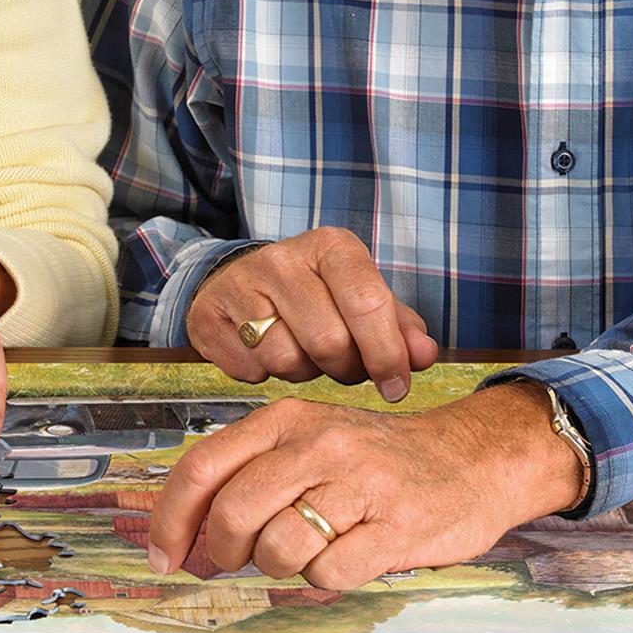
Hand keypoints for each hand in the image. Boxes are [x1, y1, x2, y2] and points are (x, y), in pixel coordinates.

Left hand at [143, 384, 588, 588]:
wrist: (472, 458)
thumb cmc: (376, 462)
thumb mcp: (308, 443)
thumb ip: (248, 479)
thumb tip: (184, 546)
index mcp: (287, 419)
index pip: (202, 467)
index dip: (170, 521)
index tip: (164, 559)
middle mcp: (319, 443)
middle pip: (233, 512)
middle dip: (224, 552)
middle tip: (241, 561)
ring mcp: (360, 483)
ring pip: (278, 547)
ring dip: (280, 567)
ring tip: (309, 552)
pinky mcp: (396, 527)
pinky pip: (329, 574)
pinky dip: (326, 580)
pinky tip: (349, 558)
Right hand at [186, 228, 437, 400]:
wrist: (242, 282)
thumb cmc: (316, 295)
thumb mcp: (362, 298)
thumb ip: (400, 328)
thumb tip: (424, 355)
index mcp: (331, 247)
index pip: (368, 303)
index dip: (388, 354)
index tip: (397, 386)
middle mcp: (282, 258)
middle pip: (329, 342)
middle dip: (344, 368)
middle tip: (342, 365)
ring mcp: (240, 283)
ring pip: (286, 360)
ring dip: (303, 373)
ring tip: (302, 353)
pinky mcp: (209, 313)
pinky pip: (248, 370)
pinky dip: (263, 375)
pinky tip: (266, 354)